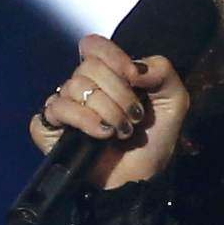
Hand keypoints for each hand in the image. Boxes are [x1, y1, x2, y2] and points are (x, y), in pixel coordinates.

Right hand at [30, 31, 192, 192]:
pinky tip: (101, 136)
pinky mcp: (49, 129)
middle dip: (118, 93)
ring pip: (74, 88)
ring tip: (121, 131)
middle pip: (87, 67)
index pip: (93, 45)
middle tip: (135, 116)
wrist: (142, 179)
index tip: (134, 77)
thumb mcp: (174, 100)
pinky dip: (83, 121)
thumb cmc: (154, 141)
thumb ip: (162, 70)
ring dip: (107, 111)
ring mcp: (64, 107)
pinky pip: (55, 109)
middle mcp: (82, 87)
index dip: (113, 56)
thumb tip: (134, 68)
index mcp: (106, 74)